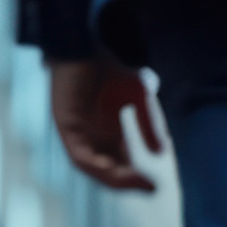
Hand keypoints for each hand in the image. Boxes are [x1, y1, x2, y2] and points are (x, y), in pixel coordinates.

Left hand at [50, 55, 163, 192]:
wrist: (90, 38)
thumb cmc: (112, 62)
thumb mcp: (137, 97)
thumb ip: (147, 124)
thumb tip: (160, 152)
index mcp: (108, 130)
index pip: (121, 163)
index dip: (136, 177)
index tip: (156, 185)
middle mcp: (92, 135)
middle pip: (108, 169)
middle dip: (128, 182)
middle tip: (150, 188)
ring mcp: (77, 131)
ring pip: (94, 168)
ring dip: (115, 178)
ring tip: (137, 182)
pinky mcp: (66, 126)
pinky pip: (79, 156)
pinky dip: (96, 166)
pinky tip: (113, 170)